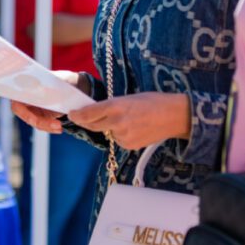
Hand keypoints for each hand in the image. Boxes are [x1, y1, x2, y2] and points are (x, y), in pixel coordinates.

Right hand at [0, 70, 83, 133]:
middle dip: (32, 118)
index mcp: (25, 82)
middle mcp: (23, 94)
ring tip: (58, 127)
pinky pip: (38, 124)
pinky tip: (58, 128)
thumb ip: (54, 85)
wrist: (76, 91)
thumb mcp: (62, 81)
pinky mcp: (38, 115)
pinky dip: (47, 128)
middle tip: (46, 122)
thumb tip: (50, 89)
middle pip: (19, 109)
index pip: (4, 87)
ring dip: (43, 125)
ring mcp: (30, 106)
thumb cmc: (66, 81)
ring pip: (29, 119)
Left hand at [67, 92, 190, 149]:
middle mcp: (117, 122)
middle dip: (86, 122)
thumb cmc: (152, 102)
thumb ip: (111, 106)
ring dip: (108, 128)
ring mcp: (123, 136)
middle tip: (81, 117)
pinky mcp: (129, 146)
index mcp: (116, 106)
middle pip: (93, 125)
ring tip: (126, 119)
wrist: (173, 116)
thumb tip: (96, 112)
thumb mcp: (128, 98)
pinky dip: (119, 135)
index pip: (89, 113)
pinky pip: (117, 140)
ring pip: (107, 133)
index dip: (77, 115)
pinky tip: (133, 128)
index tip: (71, 114)